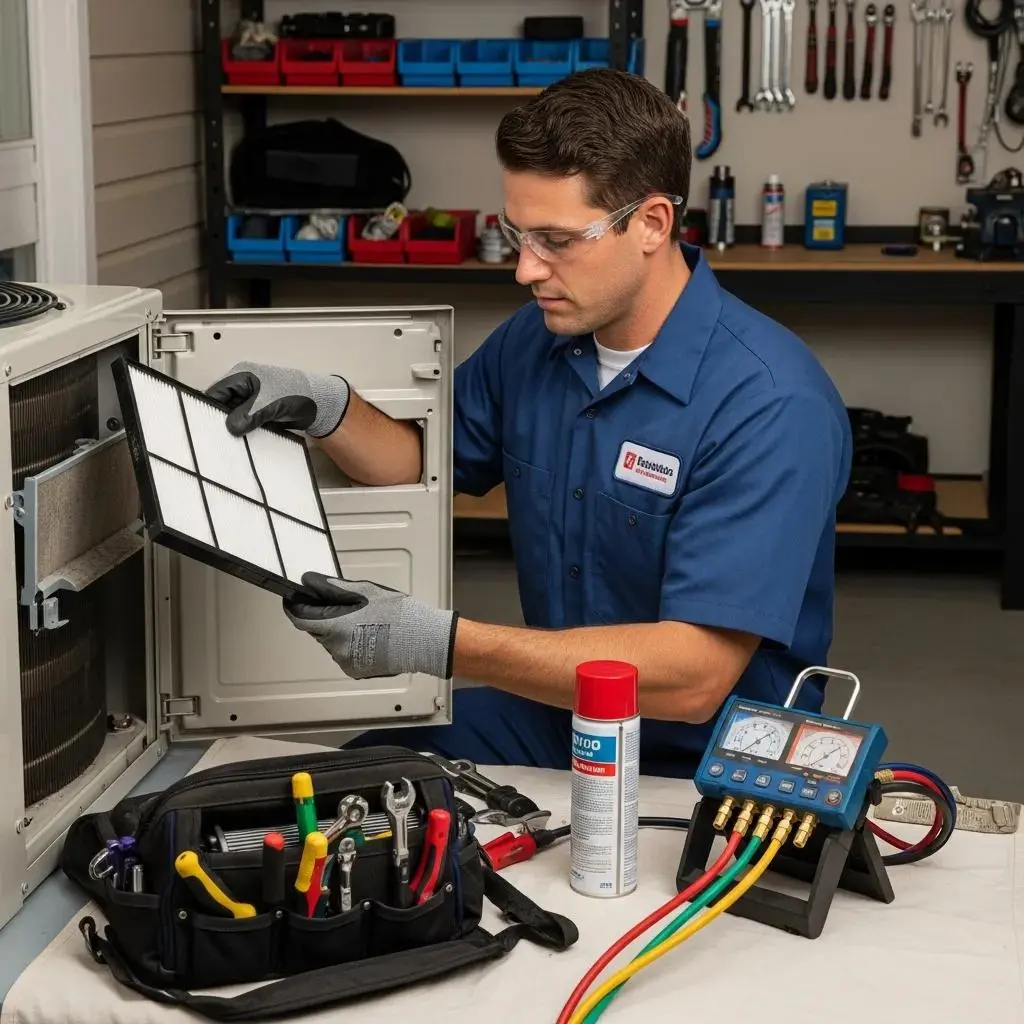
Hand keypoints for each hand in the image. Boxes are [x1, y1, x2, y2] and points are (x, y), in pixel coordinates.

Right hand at [205, 361, 349, 437]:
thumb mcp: (267, 403)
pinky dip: (244, 429)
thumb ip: (247, 415)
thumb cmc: (297, 392)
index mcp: (242, 375)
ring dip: (234, 425)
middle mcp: (245, 386)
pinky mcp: (259, 411)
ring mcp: (252, 399)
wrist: (318, 404)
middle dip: (221, 418)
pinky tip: (244, 438)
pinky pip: (244, 421)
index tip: (207, 424)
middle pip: (222, 404)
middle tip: (220, 433)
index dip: (210, 407)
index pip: (216, 391)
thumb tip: (231, 426)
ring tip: (233, 437)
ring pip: (233, 414)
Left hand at [283, 572, 457, 679]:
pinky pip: (344, 654)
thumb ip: (332, 587)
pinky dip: (349, 644)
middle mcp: (336, 648)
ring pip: (331, 642)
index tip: (293, 600)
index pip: (300, 618)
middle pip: (317, 630)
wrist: (422, 640)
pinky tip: (368, 636)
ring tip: (364, 622)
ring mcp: (345, 662)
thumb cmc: (398, 615)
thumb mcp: (364, 591)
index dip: (294, 607)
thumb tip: (310, 582)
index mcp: (335, 627)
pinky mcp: (356, 671)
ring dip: (338, 632)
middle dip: (324, 617)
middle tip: (344, 606)